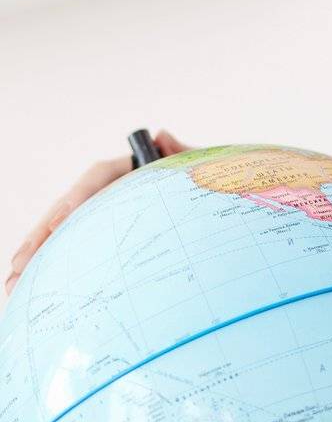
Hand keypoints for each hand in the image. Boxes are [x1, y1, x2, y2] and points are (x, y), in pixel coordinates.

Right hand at [4, 130, 192, 296]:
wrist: (222, 202)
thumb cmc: (210, 183)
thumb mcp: (201, 167)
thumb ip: (182, 154)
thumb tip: (162, 135)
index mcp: (133, 169)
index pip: (99, 176)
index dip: (80, 194)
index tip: (66, 215)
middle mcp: (112, 190)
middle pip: (70, 207)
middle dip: (43, 233)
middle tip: (21, 261)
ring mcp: (105, 214)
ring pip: (63, 231)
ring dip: (36, 254)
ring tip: (12, 280)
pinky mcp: (102, 238)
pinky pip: (72, 249)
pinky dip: (51, 265)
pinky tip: (27, 286)